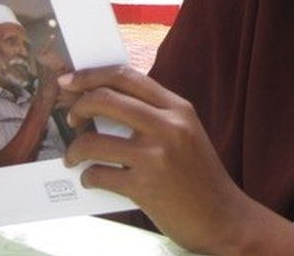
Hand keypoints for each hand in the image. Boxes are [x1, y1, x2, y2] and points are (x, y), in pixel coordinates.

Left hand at [59, 66, 262, 253]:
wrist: (223, 217)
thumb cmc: (200, 176)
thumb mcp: (186, 132)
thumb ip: (154, 115)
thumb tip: (104, 103)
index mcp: (178, 108)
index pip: (127, 76)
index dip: (91, 75)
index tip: (70, 81)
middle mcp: (168, 126)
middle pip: (105, 99)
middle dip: (78, 106)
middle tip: (71, 117)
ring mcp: (155, 156)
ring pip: (93, 140)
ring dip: (74, 149)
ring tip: (73, 157)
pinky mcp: (144, 187)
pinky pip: (99, 174)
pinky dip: (88, 177)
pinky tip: (92, 180)